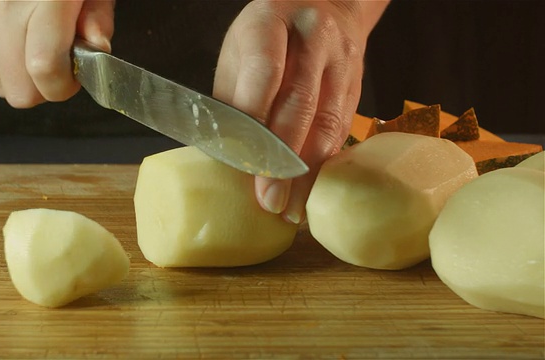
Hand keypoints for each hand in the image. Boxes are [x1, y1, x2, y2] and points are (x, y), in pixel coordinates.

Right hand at [0, 0, 114, 107]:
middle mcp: (2, 6)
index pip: (45, 68)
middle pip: (17, 88)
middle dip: (41, 87)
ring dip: (15, 71)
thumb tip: (97, 47)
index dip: (62, 86)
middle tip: (54, 63)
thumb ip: (97, 16)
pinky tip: (6, 32)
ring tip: (29, 41)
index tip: (72, 78)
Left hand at [214, 0, 387, 223]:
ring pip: (329, 121)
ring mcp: (342, 61)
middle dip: (282, 159)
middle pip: (301, 103)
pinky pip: (343, 129)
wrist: (330, 4)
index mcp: (272, 20)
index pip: (265, 72)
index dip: (255, 120)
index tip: (243, 163)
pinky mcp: (357, 85)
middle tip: (268, 200)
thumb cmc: (271, 33)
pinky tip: (312, 190)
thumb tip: (227, 155)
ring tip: (292, 208)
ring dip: (309, 171)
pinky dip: (325, 164)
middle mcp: (314, 37)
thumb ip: (235, 96)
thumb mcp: (240, 50)